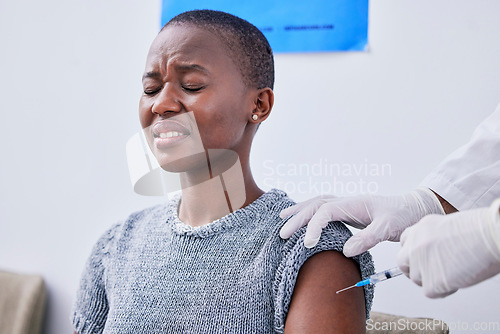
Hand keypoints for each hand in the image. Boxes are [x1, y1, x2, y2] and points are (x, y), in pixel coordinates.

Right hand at [280, 188, 444, 255]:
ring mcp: (346, 205)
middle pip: (315, 205)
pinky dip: (309, 212)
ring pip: (316, 204)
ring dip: (299, 211)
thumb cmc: (403, 215)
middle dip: (298, 218)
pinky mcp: (348, 212)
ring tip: (282, 218)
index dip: (314, 226)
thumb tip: (345, 250)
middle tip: (283, 234)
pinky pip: (323, 209)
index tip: (307, 244)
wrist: (414, 208)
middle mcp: (347, 201)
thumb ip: (368, 237)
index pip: (326, 211)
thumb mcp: (389, 228)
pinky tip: (303, 218)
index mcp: (354, 203)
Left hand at [397, 199, 499, 297]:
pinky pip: (430, 292)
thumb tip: (432, 253)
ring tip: (454, 272)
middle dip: (413, 270)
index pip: (405, 242)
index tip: (420, 258)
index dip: (413, 252)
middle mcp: (416, 244)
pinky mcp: (432, 281)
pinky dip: (444, 290)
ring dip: (432, 280)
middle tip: (430, 274)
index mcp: (421, 228)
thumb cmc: (479, 230)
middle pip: (403, 262)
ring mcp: (421, 262)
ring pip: (417, 279)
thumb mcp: (448, 225)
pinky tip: (458, 279)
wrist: (492, 236)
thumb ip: (433, 238)